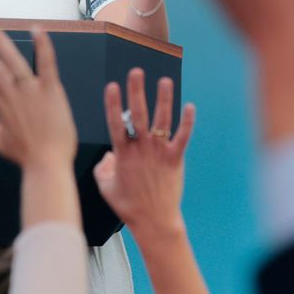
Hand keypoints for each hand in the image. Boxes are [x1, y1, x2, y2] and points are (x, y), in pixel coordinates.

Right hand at [0, 23, 76, 172]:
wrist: (48, 166)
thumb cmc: (29, 157)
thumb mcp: (3, 144)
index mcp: (0, 106)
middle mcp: (12, 95)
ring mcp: (31, 92)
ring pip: (11, 60)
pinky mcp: (50, 91)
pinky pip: (46, 64)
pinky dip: (42, 46)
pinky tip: (36, 29)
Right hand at [96, 70, 195, 239]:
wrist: (154, 221)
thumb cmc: (129, 206)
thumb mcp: (105, 187)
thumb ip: (103, 167)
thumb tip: (107, 155)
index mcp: (122, 154)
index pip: (115, 122)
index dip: (112, 103)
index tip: (112, 85)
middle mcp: (141, 149)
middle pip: (138, 114)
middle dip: (136, 91)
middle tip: (135, 72)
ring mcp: (159, 153)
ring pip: (161, 120)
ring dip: (163, 99)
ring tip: (164, 80)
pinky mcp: (175, 159)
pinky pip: (182, 137)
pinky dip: (187, 122)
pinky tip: (190, 106)